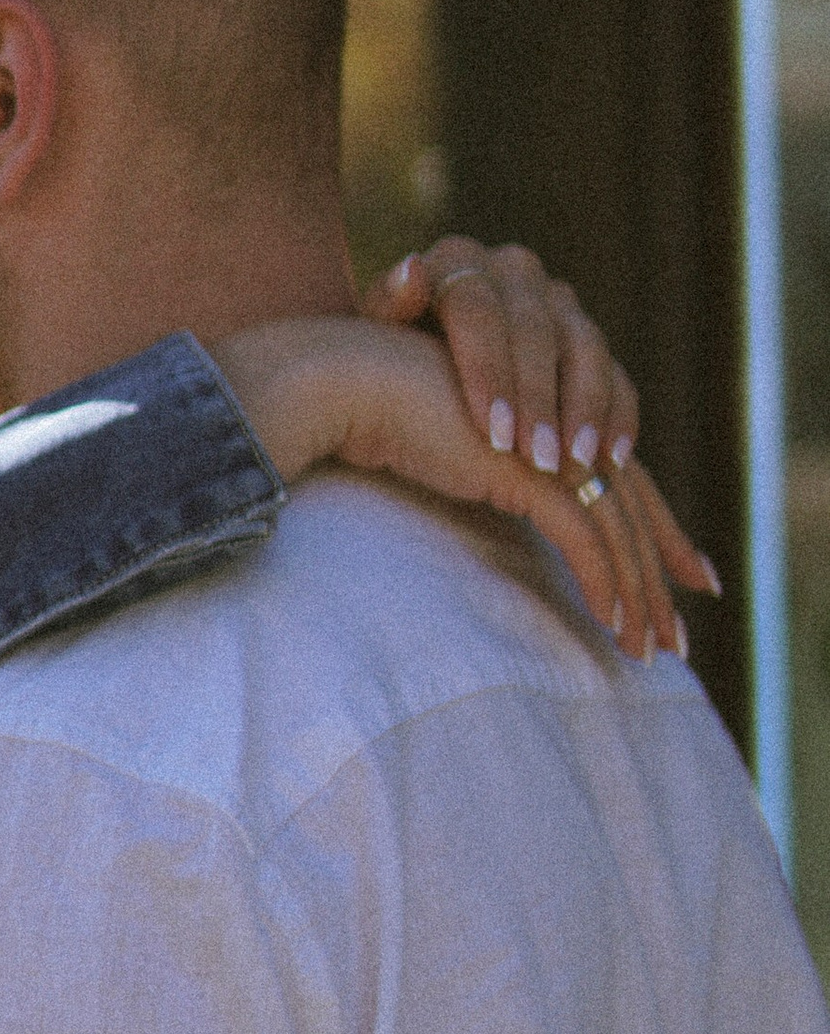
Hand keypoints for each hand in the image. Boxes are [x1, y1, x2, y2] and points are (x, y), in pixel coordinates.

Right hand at [214, 311, 715, 660]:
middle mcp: (563, 427)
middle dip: (660, 576)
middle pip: (633, 509)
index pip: (622, 482)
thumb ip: (480, 473)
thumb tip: (487, 512)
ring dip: (637, 595)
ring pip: (617, 529)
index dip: (657, 534)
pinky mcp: (529, 467)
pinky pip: (582, 534)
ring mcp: (550, 444)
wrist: (347, 383)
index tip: (685, 580)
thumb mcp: (446, 452)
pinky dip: (603, 580)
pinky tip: (610, 621)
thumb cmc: (376, 413)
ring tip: (646, 650)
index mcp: (552, 418)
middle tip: (675, 638)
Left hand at [366, 238, 627, 481]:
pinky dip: (618, 414)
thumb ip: (388, 304)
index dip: (490, 373)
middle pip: (537, 330)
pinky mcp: (585, 332)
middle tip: (540, 459)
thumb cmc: (384, 350)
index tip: (494, 434)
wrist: (412, 352)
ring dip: (587, 409)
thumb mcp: (375, 333)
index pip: (480, 310)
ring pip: (586, 345)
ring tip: (579, 464)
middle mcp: (513, 269)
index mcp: (457, 260)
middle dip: (540, 401)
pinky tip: (612, 458)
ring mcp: (554, 298)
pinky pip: (615, 370)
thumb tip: (412, 270)